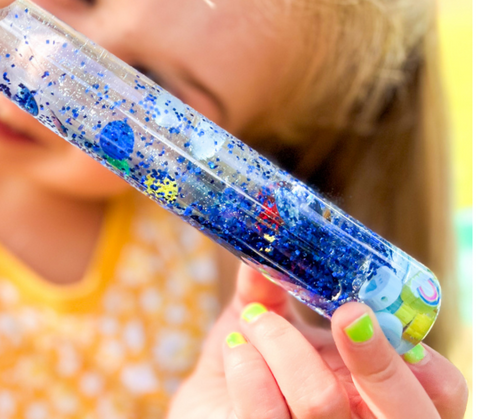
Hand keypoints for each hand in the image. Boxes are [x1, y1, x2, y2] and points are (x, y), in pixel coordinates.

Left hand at [168, 264, 467, 418]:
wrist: (211, 406)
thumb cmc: (254, 367)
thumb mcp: (274, 322)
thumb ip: (277, 289)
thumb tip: (268, 251)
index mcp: (385, 394)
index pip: (440, 392)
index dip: (427, 363)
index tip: (383, 319)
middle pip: (402, 413)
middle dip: (374, 358)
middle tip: (346, 313)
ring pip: (320, 400)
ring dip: (282, 343)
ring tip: (254, 319)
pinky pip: (265, 412)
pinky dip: (246, 367)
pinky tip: (235, 349)